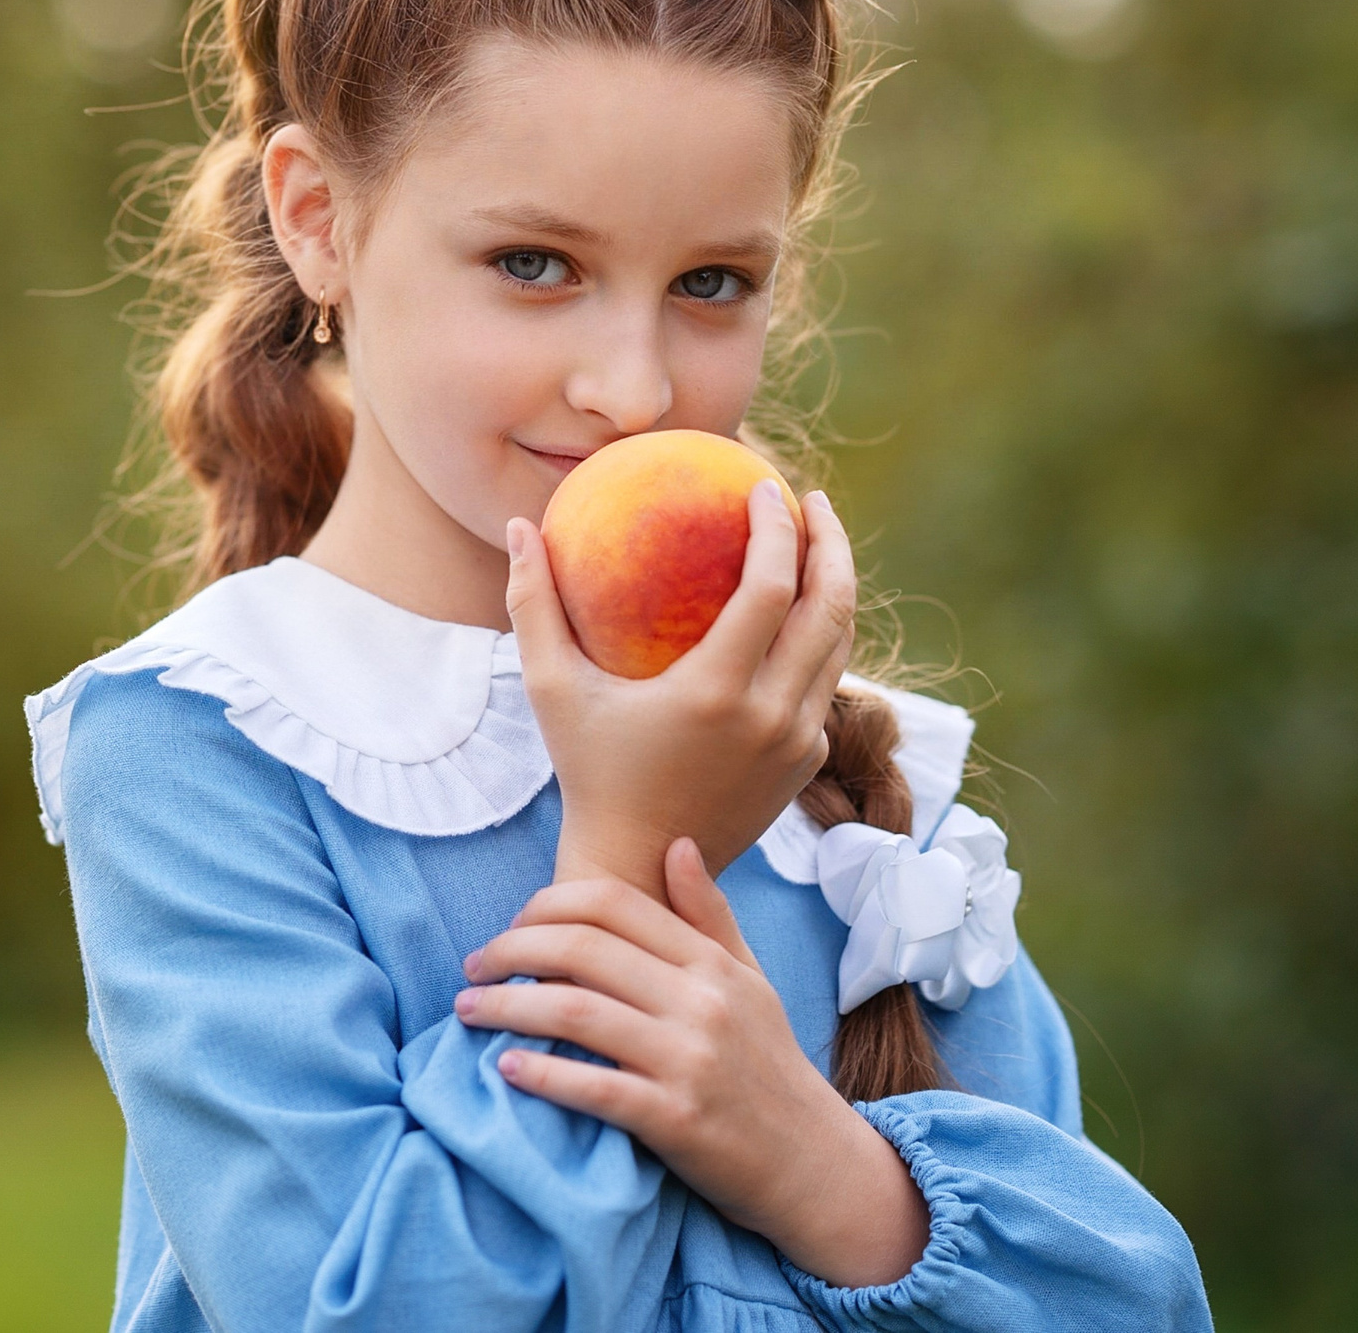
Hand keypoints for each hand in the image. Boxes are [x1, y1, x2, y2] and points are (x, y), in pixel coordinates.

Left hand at [457, 838, 929, 1286]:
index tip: (512, 925)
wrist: (814, 1163)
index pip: (612, 903)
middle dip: (511, 950)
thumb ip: (708, 914)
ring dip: (507, 1007)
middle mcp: (701, 1002)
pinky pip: (592, 1088)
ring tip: (468, 1010)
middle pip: (582, 949)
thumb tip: (676, 845)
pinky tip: (505, 1067)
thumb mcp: (749, 981)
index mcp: (712, 962)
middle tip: (474, 966)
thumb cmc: (768, 1066)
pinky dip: (541, 1075)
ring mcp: (689, 1061)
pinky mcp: (676, 1121)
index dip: (546, 904)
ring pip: (575, 1014)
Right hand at [506, 483, 855, 897]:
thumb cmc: (589, 773)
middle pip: (830, 607)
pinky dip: (818, 642)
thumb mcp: (552, 690)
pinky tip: (796, 616)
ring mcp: (798, 743)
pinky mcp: (806, 763)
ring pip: (838, 646)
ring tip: (815, 546)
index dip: (778, 527)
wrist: (643, 871)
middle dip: (830, 541)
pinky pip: (824, 687)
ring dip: (834, 588)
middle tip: (813, 501)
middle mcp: (772, 716)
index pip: (773, 587)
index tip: (766, 485)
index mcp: (718, 691)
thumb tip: (518, 526)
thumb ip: (532, 605)